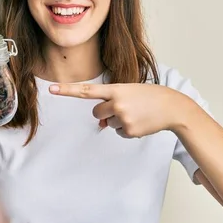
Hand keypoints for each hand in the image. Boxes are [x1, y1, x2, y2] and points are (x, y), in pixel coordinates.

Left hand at [49, 82, 193, 137]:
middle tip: (124, 108)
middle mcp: (117, 103)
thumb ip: (110, 104)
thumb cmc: (148, 97)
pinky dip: (127, 129)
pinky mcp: (129, 131)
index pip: (86, 90)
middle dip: (105, 113)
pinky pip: (118, 133)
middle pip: (96, 113)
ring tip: (136, 113)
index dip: (67, 90)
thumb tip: (101, 124)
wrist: (172, 107)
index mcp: (116, 89)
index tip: (51, 89)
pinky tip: (140, 122)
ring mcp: (123, 118)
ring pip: (108, 124)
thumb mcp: (129, 94)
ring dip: (118, 120)